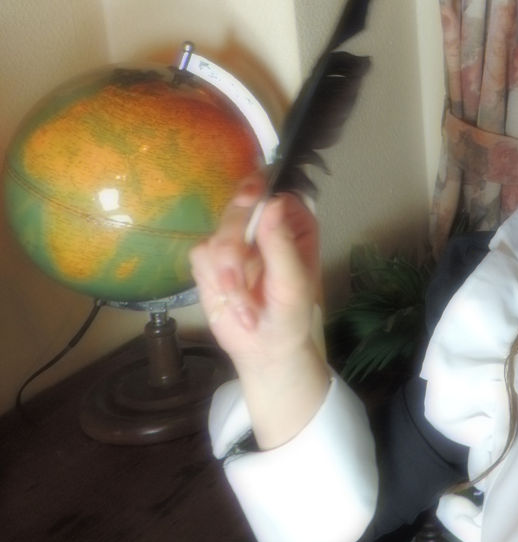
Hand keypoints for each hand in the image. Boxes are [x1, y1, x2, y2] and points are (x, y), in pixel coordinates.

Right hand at [191, 175, 320, 369]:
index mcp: (291, 222)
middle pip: (237, 207)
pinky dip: (214, 280)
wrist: (264, 348)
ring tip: (245, 304)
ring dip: (228, 273)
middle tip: (235, 276)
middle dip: (234, 245)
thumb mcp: (293, 282)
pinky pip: (200, 253)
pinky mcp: (211, 259)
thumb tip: (273, 203)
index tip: (248, 200)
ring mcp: (235, 240)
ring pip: (216, 233)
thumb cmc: (290, 314)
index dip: (256, 193)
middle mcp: (263, 225)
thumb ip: (281, 244)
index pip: (270, 193)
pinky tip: (233, 301)